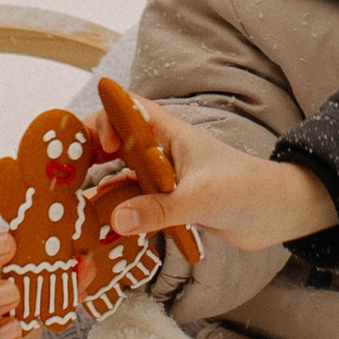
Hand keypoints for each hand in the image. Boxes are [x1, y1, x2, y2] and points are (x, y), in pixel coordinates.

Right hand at [94, 97, 334, 253]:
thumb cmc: (246, 190)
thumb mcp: (201, 198)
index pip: (126, 110)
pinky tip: (97, 228)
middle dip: (86, 155)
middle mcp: (160, 152)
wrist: (277, 215)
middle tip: (61, 178)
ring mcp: (162, 178)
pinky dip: (114, 213)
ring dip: (97, 188)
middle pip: (112, 143)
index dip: (103, 120)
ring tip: (70, 207)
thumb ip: (159, 209)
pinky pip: (131, 204)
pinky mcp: (166, 204)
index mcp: (169, 132)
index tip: (97, 148)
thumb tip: (116, 220)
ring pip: (118, 176)